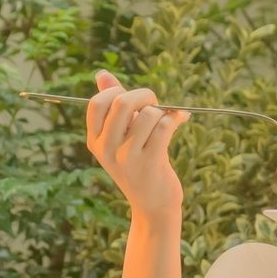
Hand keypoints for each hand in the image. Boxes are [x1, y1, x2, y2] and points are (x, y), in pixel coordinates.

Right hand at [86, 70, 188, 220]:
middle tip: (154, 103)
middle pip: (122, 103)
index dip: (117, 91)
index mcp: (94, 140)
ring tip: (167, 119)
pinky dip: (176, 118)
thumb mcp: (120, 136)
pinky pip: (164, 127)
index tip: (132, 99)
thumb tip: (101, 74)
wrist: (153, 203)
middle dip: (144, 95)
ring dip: (162, 111)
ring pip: (147, 114)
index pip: (97, 103)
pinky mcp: (150, 163)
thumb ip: (112, 105)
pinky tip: (182, 119)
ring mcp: (127, 158)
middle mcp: (106, 149)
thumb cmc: (138, 163)